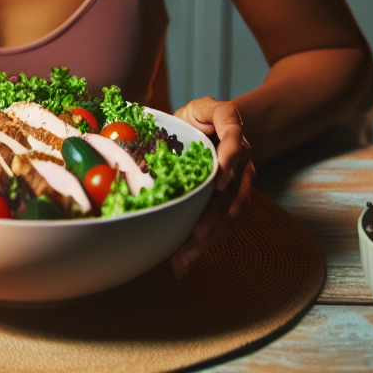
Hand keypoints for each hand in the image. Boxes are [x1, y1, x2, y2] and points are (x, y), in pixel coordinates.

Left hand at [169, 96, 254, 278]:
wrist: (213, 124)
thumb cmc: (192, 117)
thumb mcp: (183, 110)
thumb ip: (170, 121)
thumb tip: (131, 140)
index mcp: (227, 121)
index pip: (234, 137)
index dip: (230, 157)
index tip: (219, 179)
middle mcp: (241, 149)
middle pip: (236, 185)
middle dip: (215, 213)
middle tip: (195, 234)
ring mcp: (242, 174)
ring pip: (233, 209)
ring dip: (211, 235)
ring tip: (186, 256)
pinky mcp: (235, 194)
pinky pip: (227, 220)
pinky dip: (207, 241)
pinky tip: (186, 261)